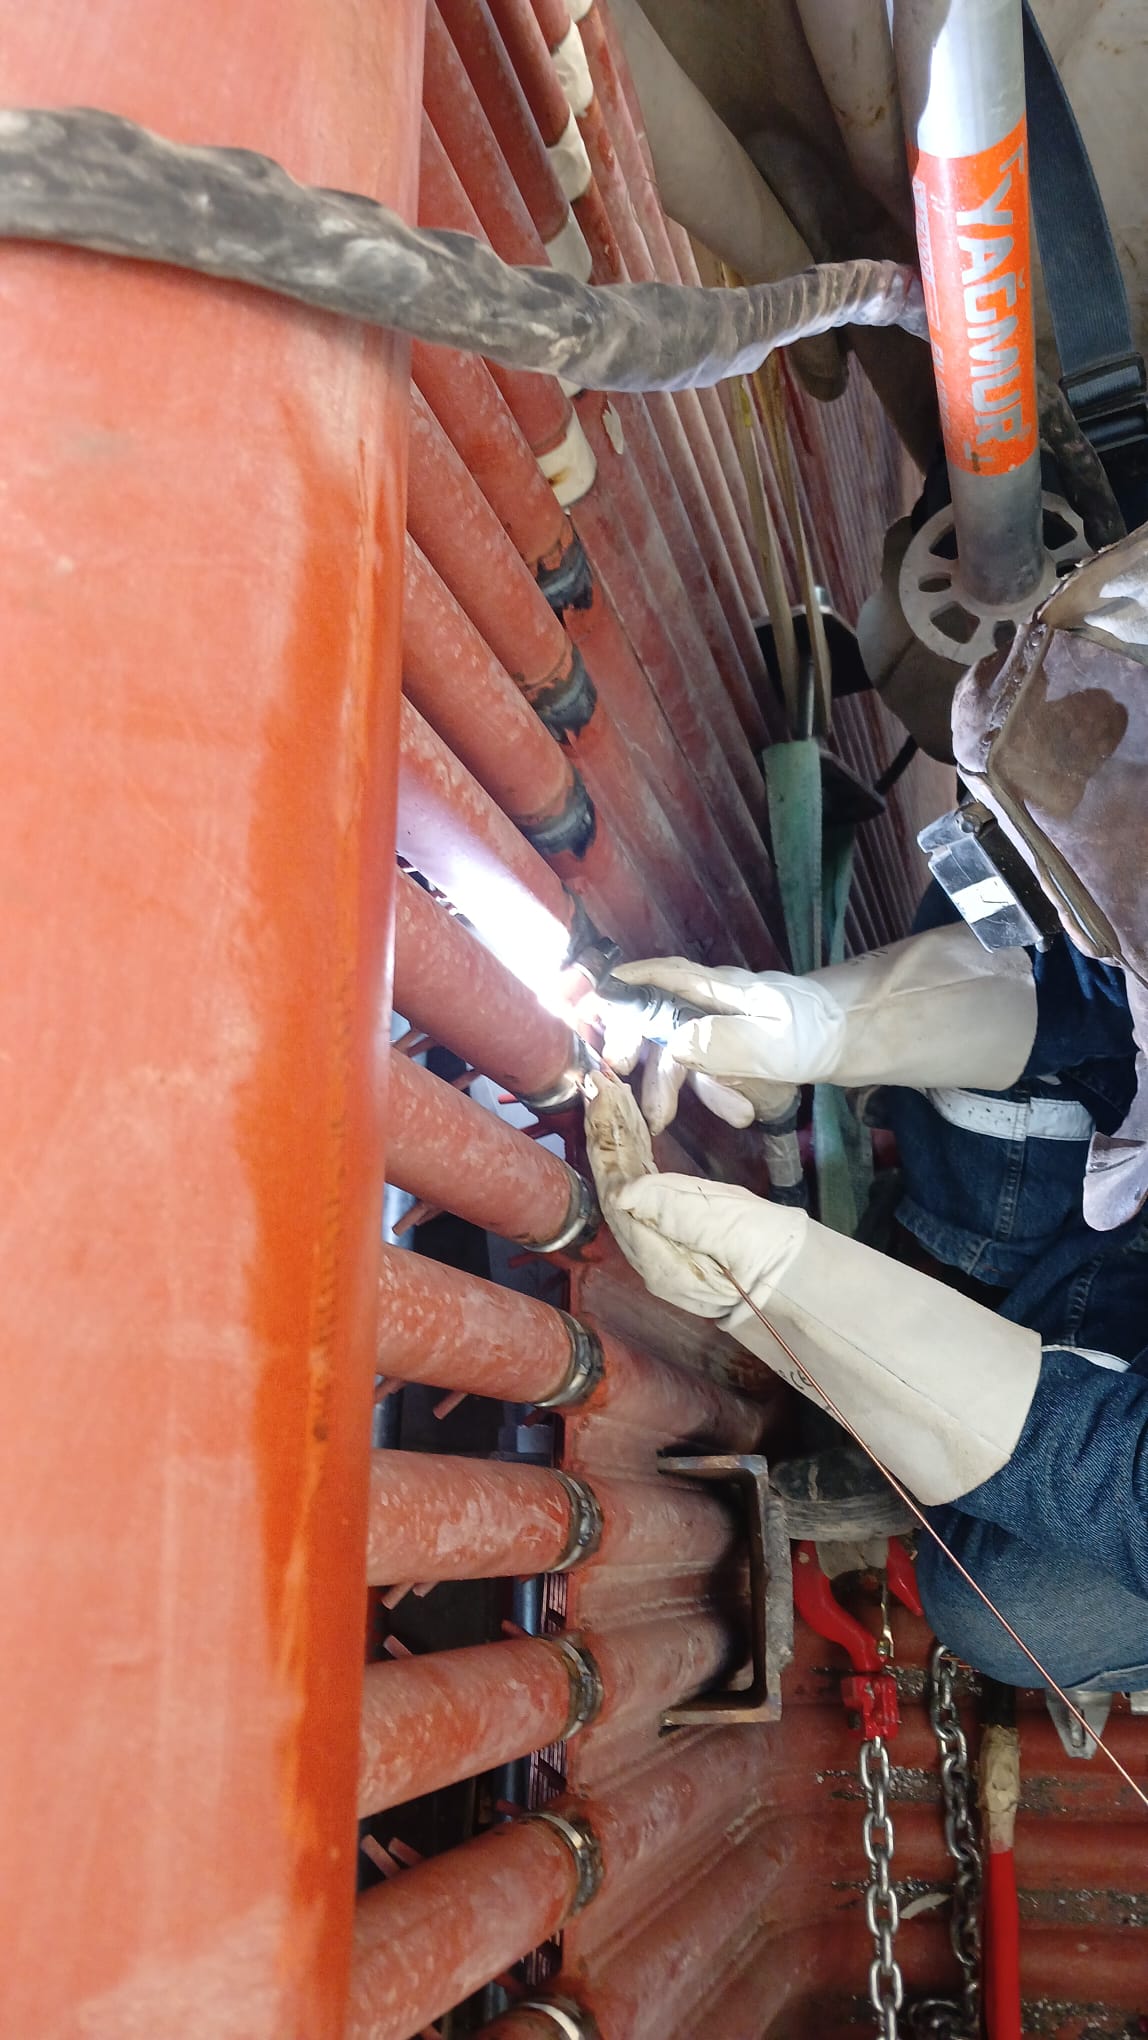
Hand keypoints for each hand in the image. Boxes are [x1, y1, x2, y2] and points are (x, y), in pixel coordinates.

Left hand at [583, 1070, 805, 1318]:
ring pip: (629, 1191)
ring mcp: (663, 1252)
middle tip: (600, 1089)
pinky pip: (646, 1198)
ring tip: (613, 1102)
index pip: (617, 1193)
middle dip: (607, 1139)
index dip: (605, 1145)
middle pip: (618, 1190)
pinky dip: (637, 1163)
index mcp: (656, 1256)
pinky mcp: (679, 1241)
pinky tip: (634, 1140)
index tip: (600, 1099)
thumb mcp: (727, 1226)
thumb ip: (674, 1210)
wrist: (800, 1280)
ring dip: (620, 1146)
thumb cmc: (772, 1251)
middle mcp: (649, 1257)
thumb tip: (623, 1193)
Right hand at [600, 955, 841, 1133]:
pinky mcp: (732, 1044)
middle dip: (641, 1058)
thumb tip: (673, 1044)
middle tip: (624, 1088)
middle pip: (659, 1020)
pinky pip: (708, 1066)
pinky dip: (715, 1091)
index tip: (595, 1001)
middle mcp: (712, 1001)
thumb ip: (720, 1043)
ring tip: (693, 1122)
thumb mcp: (770, 1043)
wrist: (851, 1038)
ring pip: (681, 1051)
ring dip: (684, 1088)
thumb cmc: (812, 1033)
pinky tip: (739, 1113)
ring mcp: (721, 1022)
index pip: (662, 978)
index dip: (625, 986)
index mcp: (717, 990)